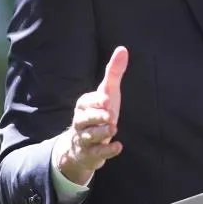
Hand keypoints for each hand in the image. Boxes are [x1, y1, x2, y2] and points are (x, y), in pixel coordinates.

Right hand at [55, 46, 127, 184]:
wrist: (84, 146)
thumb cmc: (98, 114)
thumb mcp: (106, 93)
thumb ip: (113, 73)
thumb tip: (123, 49)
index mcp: (83, 106)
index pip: (86, 102)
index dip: (96, 101)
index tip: (106, 100)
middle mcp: (80, 122)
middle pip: (85, 119)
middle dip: (97, 117)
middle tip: (110, 116)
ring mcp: (84, 139)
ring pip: (89, 136)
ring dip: (101, 132)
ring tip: (113, 128)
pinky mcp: (90, 154)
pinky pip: (97, 153)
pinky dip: (107, 151)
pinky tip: (118, 146)